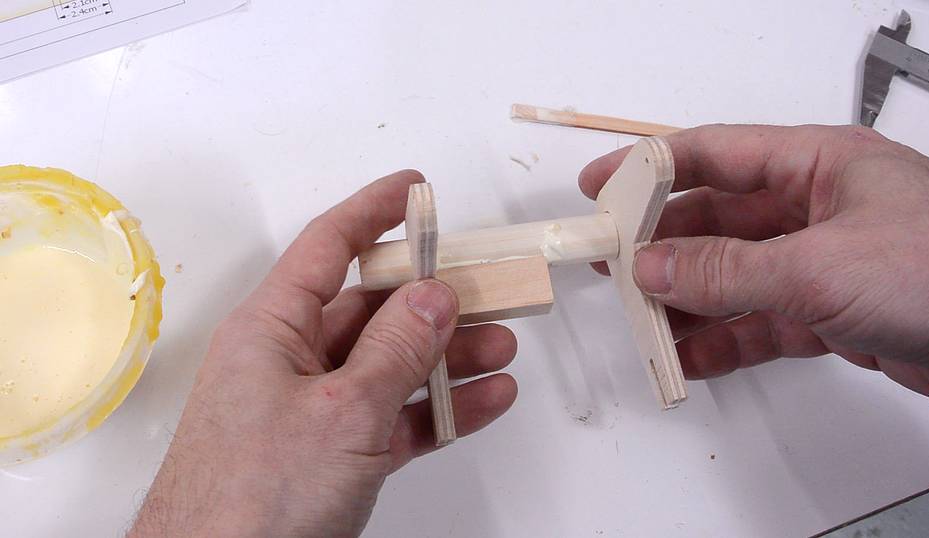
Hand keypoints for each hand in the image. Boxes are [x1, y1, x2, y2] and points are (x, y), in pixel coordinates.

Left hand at [129, 170, 517, 536]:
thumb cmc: (251, 499)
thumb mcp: (341, 412)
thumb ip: (395, 350)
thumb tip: (435, 295)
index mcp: (272, 329)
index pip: (328, 246)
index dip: (374, 211)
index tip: (415, 190)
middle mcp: (289, 360)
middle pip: (372, 308)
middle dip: (434, 298)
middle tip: (488, 287)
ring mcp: (310, 409)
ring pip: (390, 364)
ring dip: (448, 356)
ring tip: (501, 347)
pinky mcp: (330, 454)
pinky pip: (392, 415)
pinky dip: (436, 409)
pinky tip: (481, 401)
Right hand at [579, 125, 928, 404]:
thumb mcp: (822, 265)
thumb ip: (729, 270)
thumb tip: (655, 267)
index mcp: (818, 164)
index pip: (713, 154)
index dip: (650, 169)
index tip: (601, 188)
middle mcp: (817, 208)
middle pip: (716, 220)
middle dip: (662, 246)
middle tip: (612, 267)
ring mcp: (825, 262)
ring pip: (734, 276)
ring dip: (688, 301)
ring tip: (644, 323)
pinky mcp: (836, 313)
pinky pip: (761, 321)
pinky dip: (724, 339)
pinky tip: (691, 356)